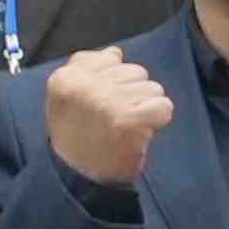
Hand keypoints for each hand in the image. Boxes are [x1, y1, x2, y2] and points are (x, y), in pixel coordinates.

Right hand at [41, 42, 173, 188]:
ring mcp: (108, 103)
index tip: (99, 103)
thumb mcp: (67, 96)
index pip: (111, 59)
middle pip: (135, 72)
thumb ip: (86, 69)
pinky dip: (157, 120)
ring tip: (125, 126)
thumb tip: (115, 52)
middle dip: (131, 93)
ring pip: (152, 88)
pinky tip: (140, 132)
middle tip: (113, 117)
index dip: (113, 81)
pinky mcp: (131, 120)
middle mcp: (84, 87)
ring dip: (145, 108)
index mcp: (65, 78)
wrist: (80, 175)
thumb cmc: (77, 134)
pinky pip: (163, 106)